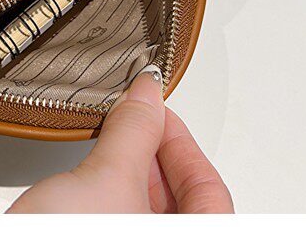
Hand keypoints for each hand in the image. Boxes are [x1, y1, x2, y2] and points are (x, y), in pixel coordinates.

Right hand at [8, 66, 233, 213]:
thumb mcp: (104, 180)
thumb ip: (134, 129)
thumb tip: (147, 91)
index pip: (210, 189)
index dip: (181, 140)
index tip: (154, 108)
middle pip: (184, 202)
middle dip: (155, 154)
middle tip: (131, 119)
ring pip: (152, 214)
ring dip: (133, 174)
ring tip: (110, 144)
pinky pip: (126, 220)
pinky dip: (116, 197)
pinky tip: (95, 178)